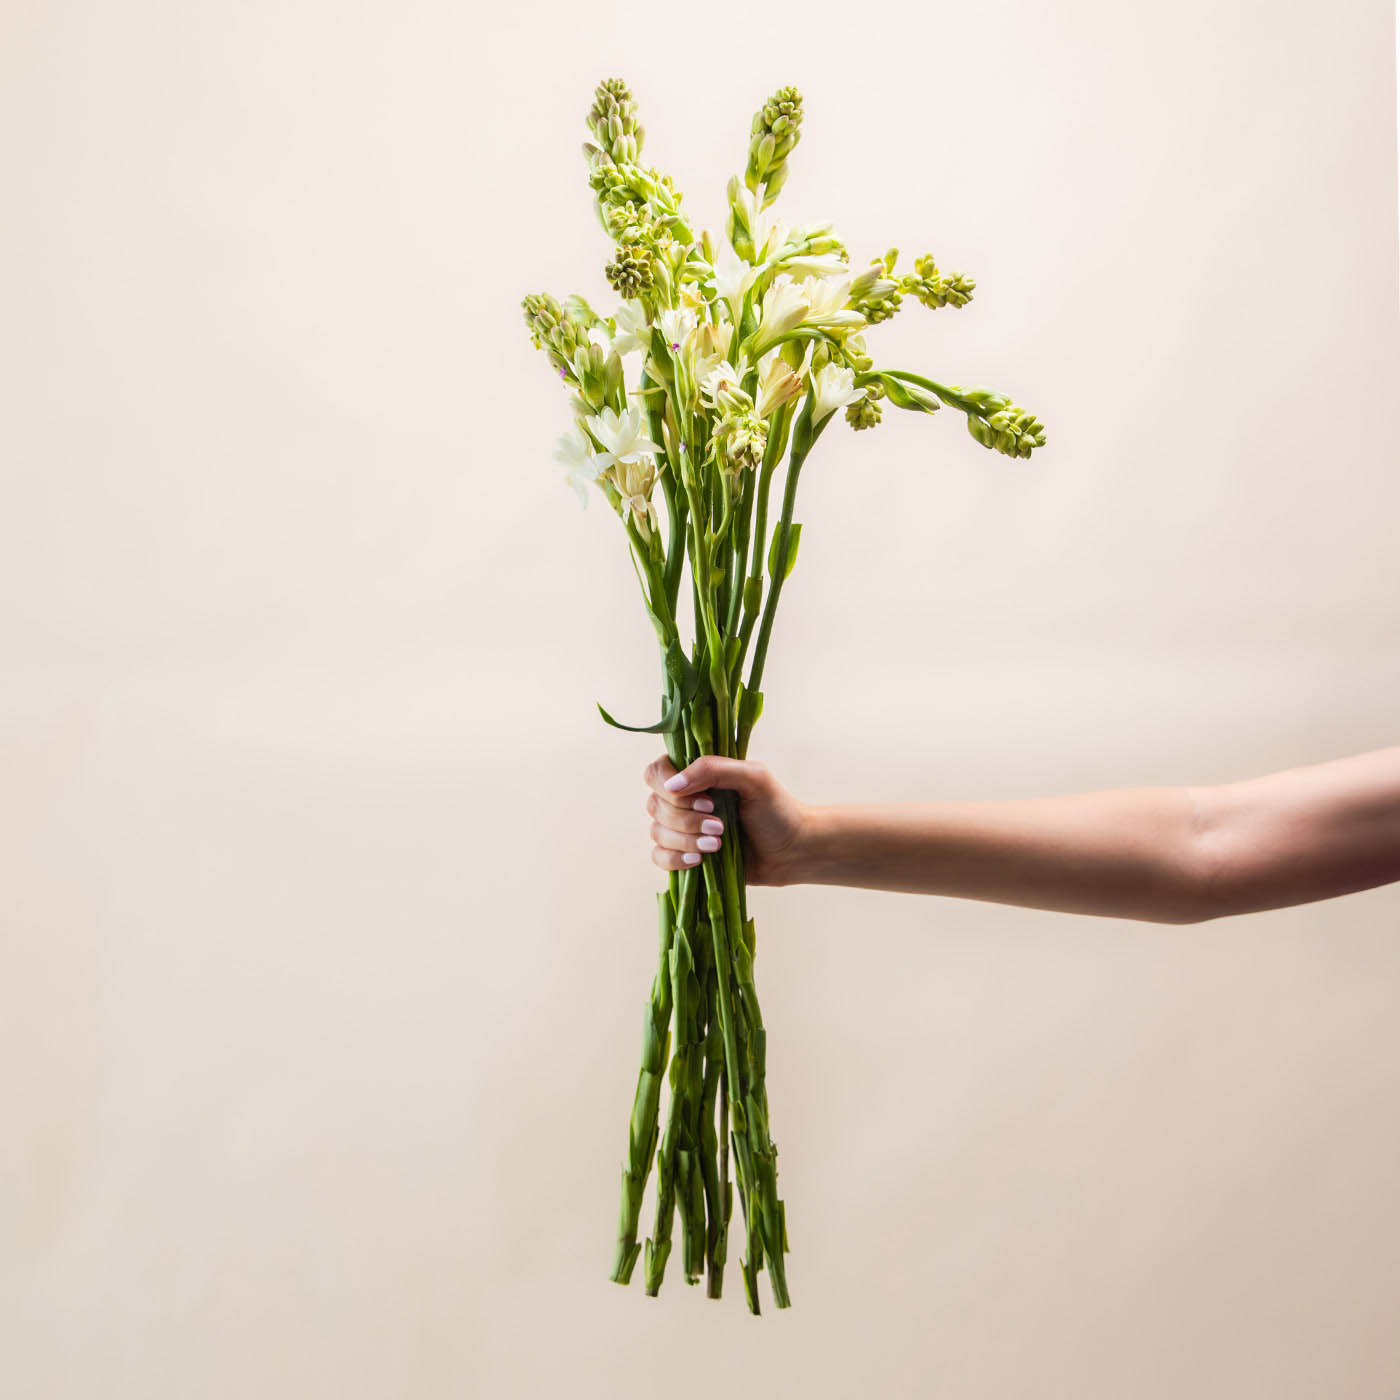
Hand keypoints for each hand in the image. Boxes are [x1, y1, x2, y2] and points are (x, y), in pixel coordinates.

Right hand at [642, 753, 808, 885]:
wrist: (793, 851)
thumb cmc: (777, 809)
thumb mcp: (754, 778)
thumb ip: (713, 769)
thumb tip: (673, 785)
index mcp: (697, 774)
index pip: (657, 772)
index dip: (670, 788)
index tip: (705, 800)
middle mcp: (684, 799)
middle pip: (655, 805)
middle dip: (686, 819)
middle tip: (720, 826)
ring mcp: (682, 828)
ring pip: (656, 832)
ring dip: (686, 840)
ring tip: (718, 844)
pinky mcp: (685, 855)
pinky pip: (659, 857)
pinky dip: (675, 859)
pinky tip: (699, 860)